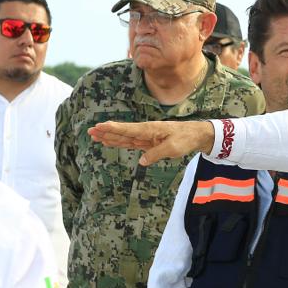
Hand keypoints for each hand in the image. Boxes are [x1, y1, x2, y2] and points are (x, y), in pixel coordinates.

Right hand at [87, 119, 214, 164]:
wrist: (197, 135)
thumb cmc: (186, 139)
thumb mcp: (172, 148)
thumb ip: (155, 154)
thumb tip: (141, 161)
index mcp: (150, 130)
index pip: (128, 129)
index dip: (113, 129)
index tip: (100, 126)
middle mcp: (146, 132)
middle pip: (122, 133)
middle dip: (107, 132)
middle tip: (90, 131)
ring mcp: (147, 137)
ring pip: (125, 138)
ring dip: (110, 137)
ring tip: (95, 136)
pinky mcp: (149, 142)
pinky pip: (132, 143)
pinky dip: (121, 142)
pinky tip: (112, 142)